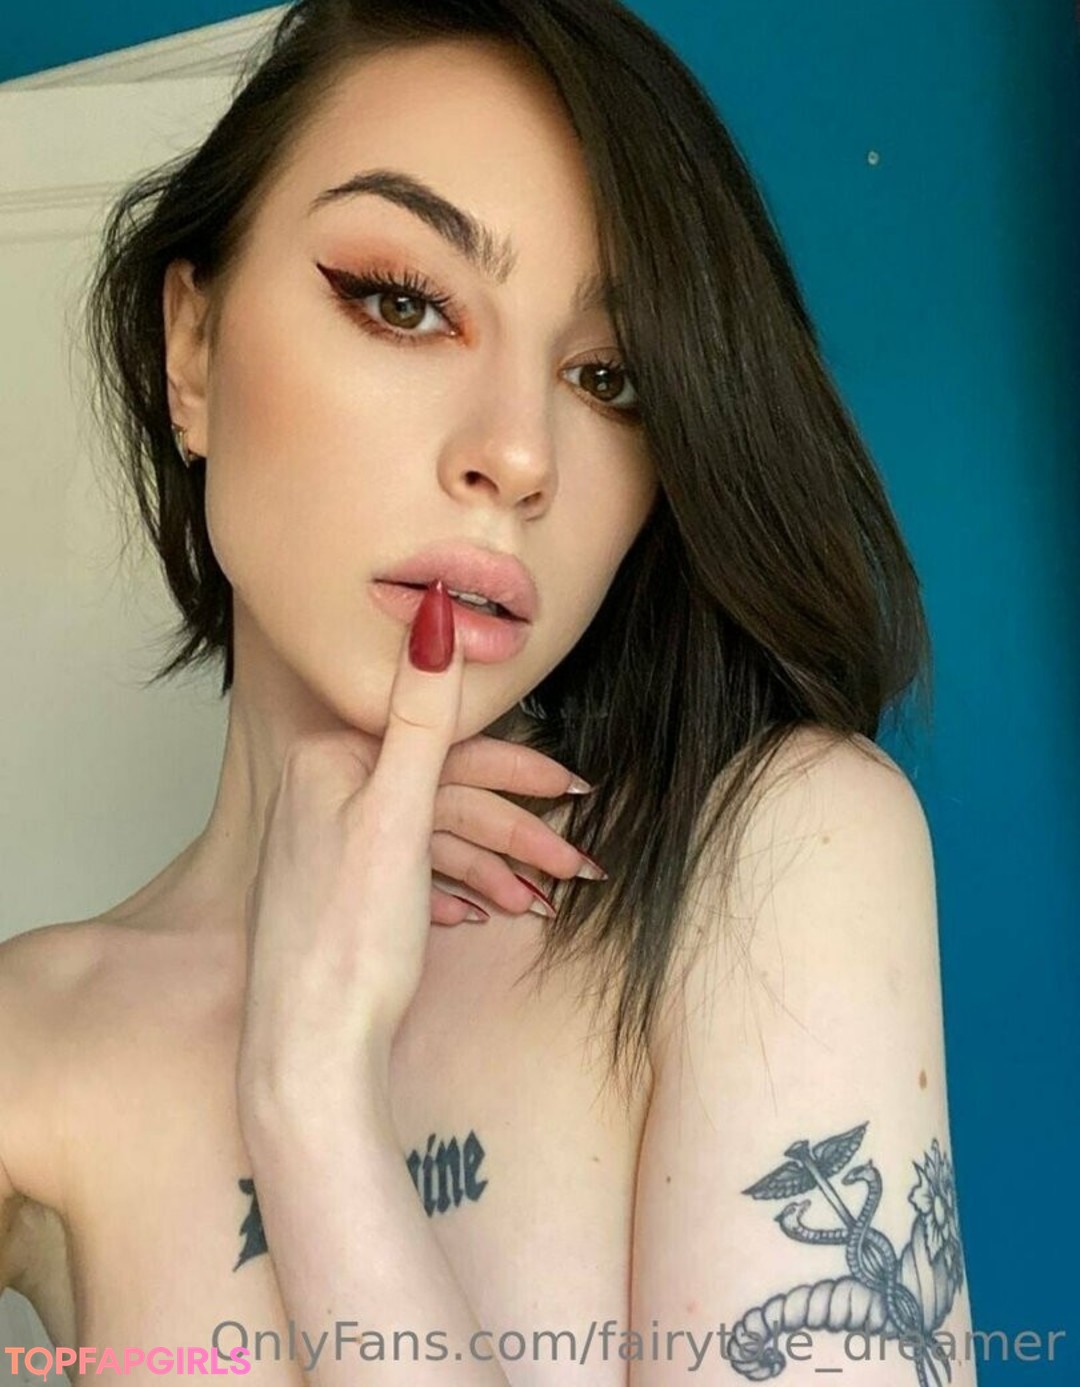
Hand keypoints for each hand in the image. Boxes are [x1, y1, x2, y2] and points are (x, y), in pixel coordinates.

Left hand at [236, 582, 594, 1130]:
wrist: (310, 1059)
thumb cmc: (347, 943)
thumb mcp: (396, 818)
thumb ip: (422, 718)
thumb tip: (437, 612)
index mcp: (330, 764)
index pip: (441, 744)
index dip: (514, 768)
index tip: (576, 789)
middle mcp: (323, 795)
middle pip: (444, 793)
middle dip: (516, 829)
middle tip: (580, 859)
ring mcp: (330, 847)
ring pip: (435, 837)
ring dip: (496, 865)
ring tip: (549, 900)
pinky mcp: (340, 892)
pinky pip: (414, 873)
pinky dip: (457, 889)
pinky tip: (486, 913)